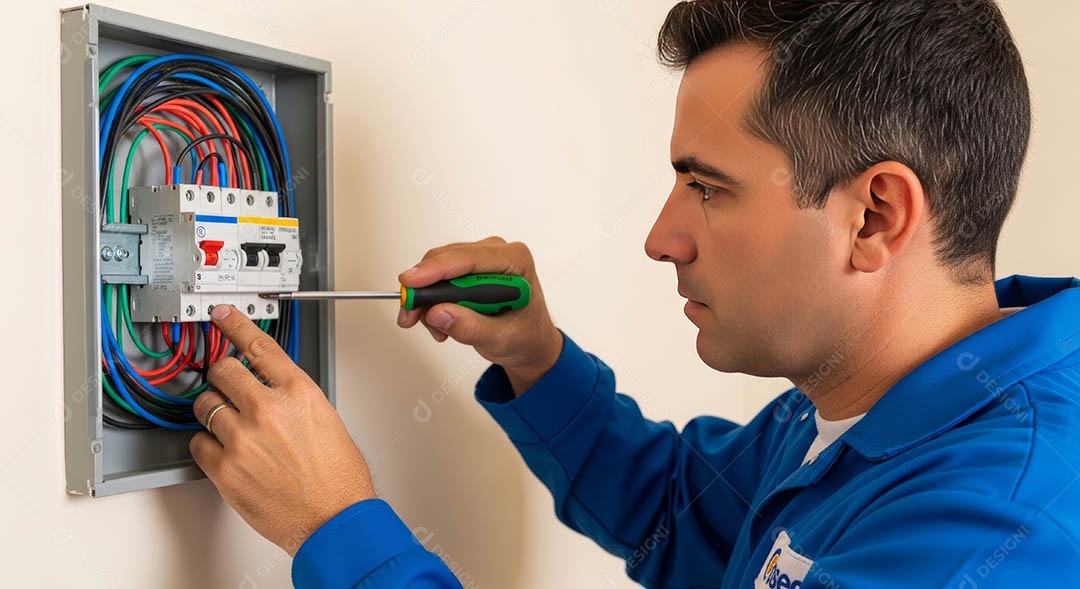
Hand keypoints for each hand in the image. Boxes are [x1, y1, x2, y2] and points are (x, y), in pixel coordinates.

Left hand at [190, 305, 375, 555]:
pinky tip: (227, 452)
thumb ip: (295, 399)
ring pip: (206, 405)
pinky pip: (199, 443)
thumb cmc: (339, 478)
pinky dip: (208, 445)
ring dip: (214, 411)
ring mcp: (243, 438)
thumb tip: (273, 389)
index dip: (236, 325)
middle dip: (223, 376)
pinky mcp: (225, 469)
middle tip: (226, 385)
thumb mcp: (327, 420)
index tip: (223, 315)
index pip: (260, 345)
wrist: (334, 519)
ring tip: (230, 426)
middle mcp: (268, 409)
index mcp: (298, 393)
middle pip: (224, 371)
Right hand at [397, 237, 562, 394]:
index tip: (411, 282)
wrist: (528, 342)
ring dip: (427, 300)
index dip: (435, 269)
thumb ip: (470, 327)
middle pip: (446, 260)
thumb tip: (437, 313)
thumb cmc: (525, 336)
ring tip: (436, 329)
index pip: (468, 258)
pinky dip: (431, 301)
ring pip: (436, 268)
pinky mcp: (467, 269)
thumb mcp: (500, 339)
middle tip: (410, 317)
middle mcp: (496, 252)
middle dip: (424, 290)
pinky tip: (441, 322)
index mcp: (515, 261)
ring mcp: (480, 259)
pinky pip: (437, 278)